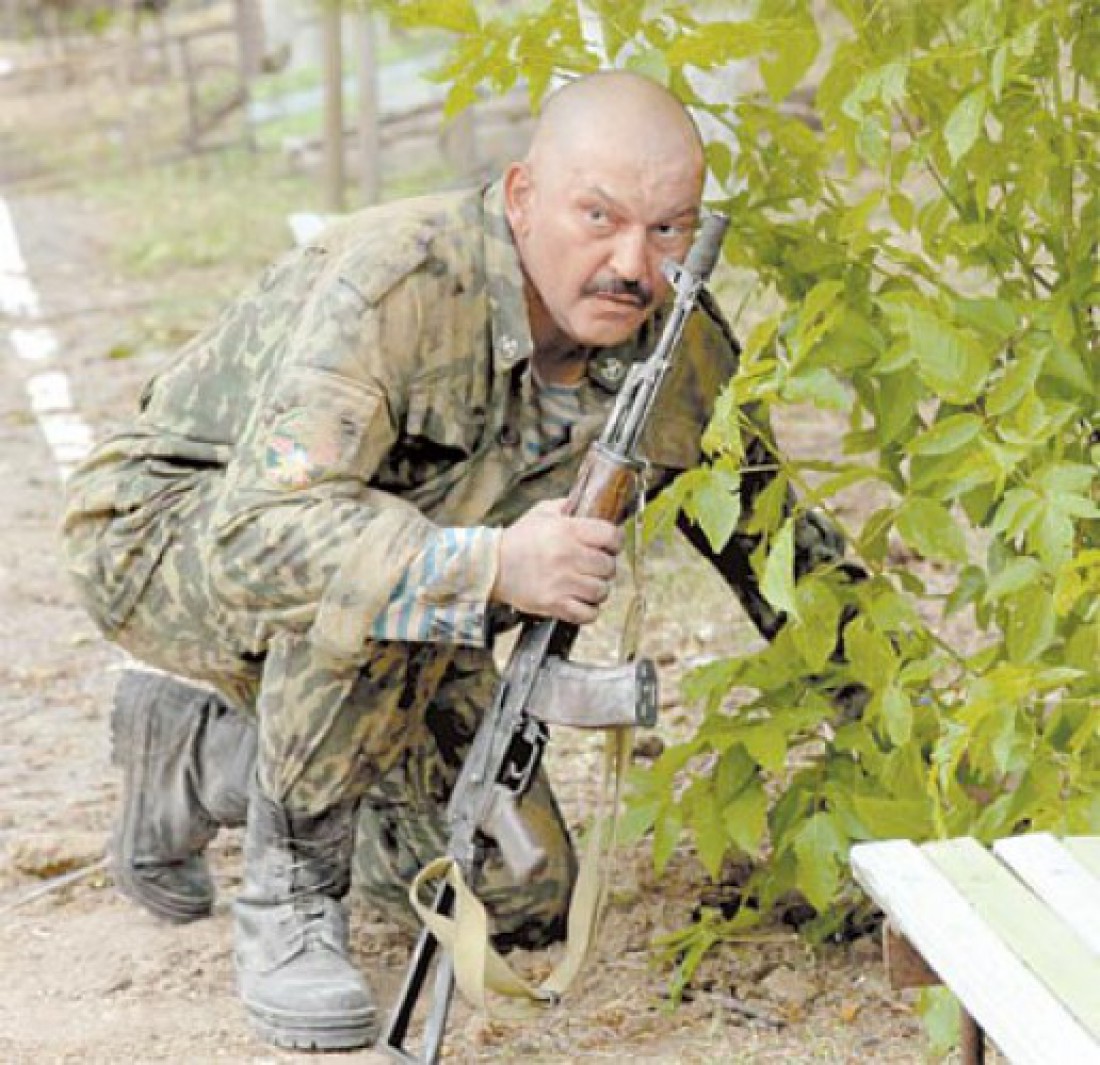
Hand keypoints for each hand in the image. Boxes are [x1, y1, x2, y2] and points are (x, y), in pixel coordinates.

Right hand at [492, 498, 623, 624]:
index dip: (615, 541)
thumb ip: (567, 507)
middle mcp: (568, 556)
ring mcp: (562, 583)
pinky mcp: (554, 604)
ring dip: (597, 589)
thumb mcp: (541, 513)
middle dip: (605, 567)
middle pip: (609, 567)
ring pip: (602, 591)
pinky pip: (588, 614)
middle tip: (594, 567)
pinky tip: (580, 602)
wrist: (490, 566)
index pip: (611, 535)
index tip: (609, 545)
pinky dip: (588, 611)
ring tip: (586, 585)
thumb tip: (590, 505)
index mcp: (568, 531)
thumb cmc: (518, 539)